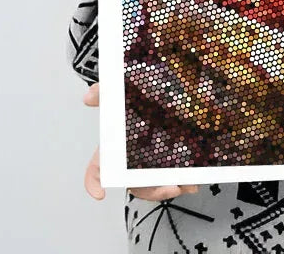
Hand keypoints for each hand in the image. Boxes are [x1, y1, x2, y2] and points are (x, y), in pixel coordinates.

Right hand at [82, 82, 199, 200]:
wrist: (167, 89)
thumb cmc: (137, 99)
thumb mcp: (121, 92)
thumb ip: (105, 92)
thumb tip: (89, 96)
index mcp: (116, 148)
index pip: (98, 168)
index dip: (93, 182)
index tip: (100, 193)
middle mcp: (132, 159)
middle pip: (135, 184)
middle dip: (151, 190)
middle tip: (170, 187)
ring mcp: (151, 161)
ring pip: (155, 184)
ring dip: (171, 188)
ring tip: (189, 185)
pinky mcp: (169, 159)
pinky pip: (173, 176)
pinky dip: (184, 181)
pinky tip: (195, 181)